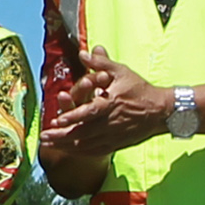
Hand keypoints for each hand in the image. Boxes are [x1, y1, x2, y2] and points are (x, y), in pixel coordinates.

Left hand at [38, 47, 171, 162]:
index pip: (89, 112)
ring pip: (87, 144)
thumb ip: (101, 64)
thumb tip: (83, 53)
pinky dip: (80, 152)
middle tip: (44, 136)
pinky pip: (95, 151)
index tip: (56, 120)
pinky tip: (68, 150)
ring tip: (49, 144)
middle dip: (61, 136)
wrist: (160, 111)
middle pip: (83, 132)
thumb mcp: (121, 71)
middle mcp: (111, 122)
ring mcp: (113, 135)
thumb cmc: (140, 89)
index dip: (72, 117)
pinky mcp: (116, 144)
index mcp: (111, 103)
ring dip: (66, 145)